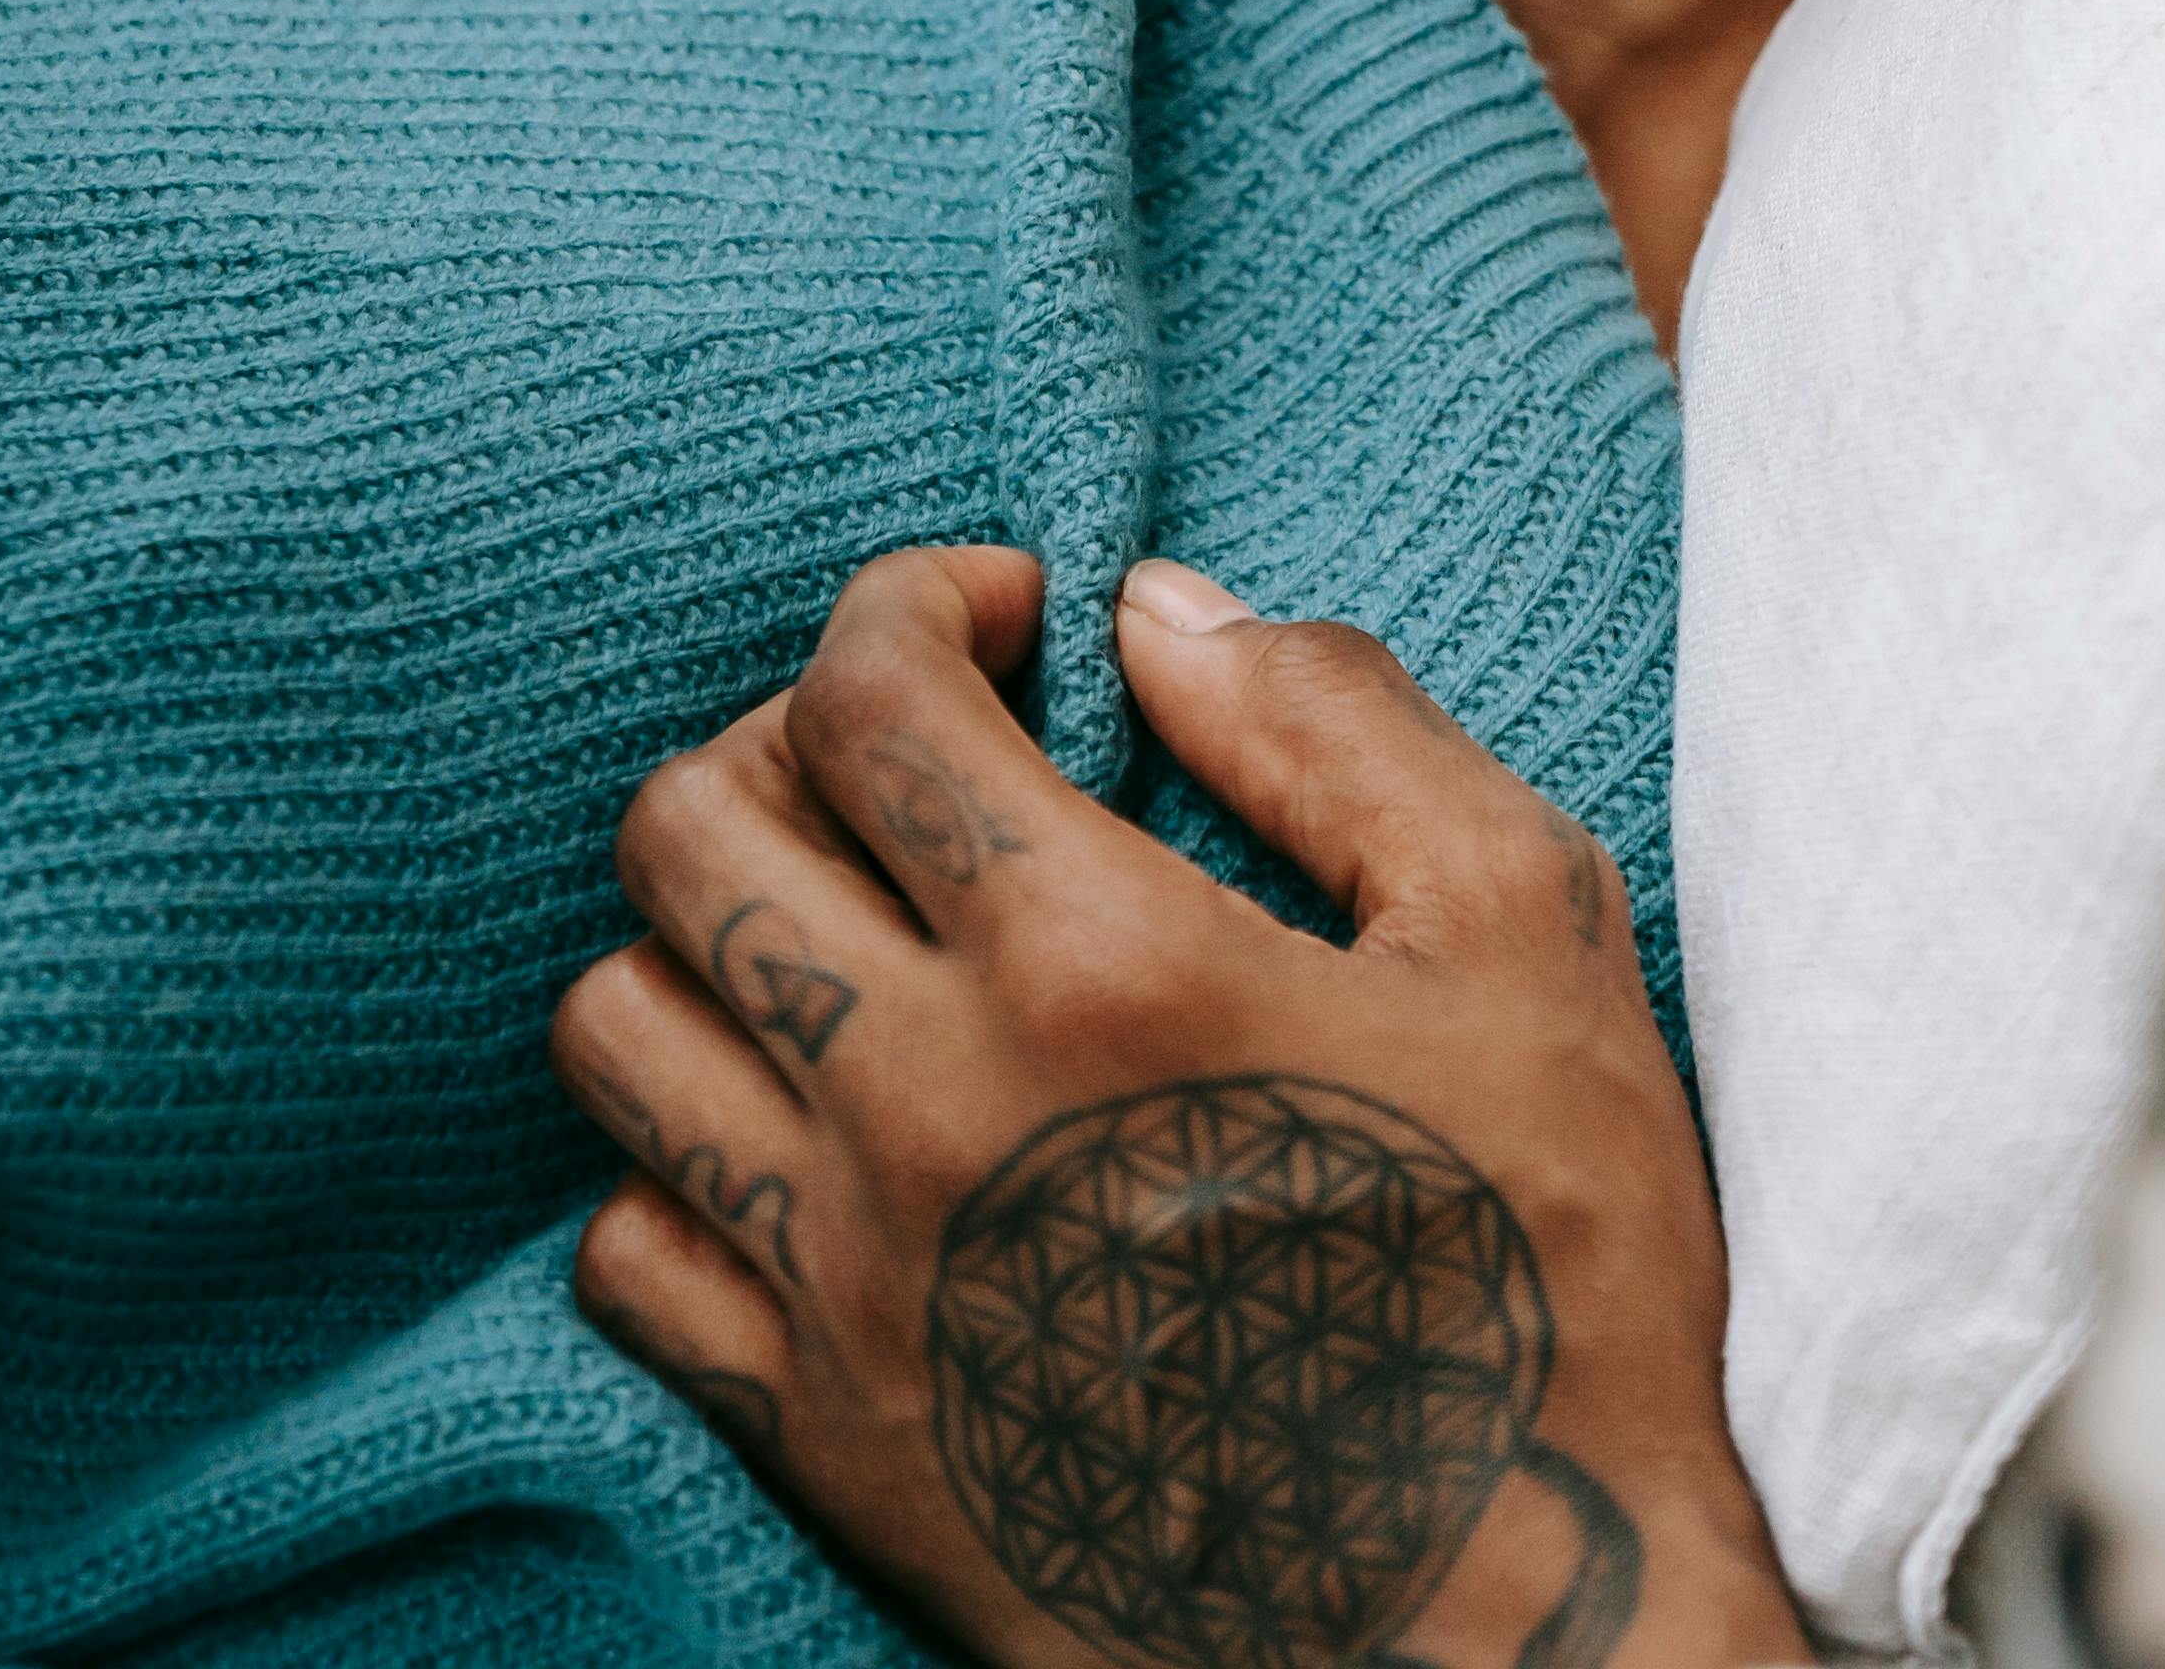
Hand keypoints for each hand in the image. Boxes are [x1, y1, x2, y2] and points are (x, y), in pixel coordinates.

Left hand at [552, 544, 1804, 1668]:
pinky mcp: (822, 1439)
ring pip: (615, 1029)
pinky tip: (811, 1132)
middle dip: (786, 736)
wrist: (1511, 1649)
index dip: (913, 601)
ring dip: (707, 931)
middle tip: (914, 758)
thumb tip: (1156, 607)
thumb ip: (1334, 726)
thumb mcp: (1525, 928)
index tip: (1003, 618)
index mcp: (1096, 956)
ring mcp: (849, 1287)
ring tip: (842, 929)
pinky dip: (681, 1152)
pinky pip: (627, 1249)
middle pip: (689, 832)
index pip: (865, 695)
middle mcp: (925, 1106)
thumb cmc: (1548, 1272)